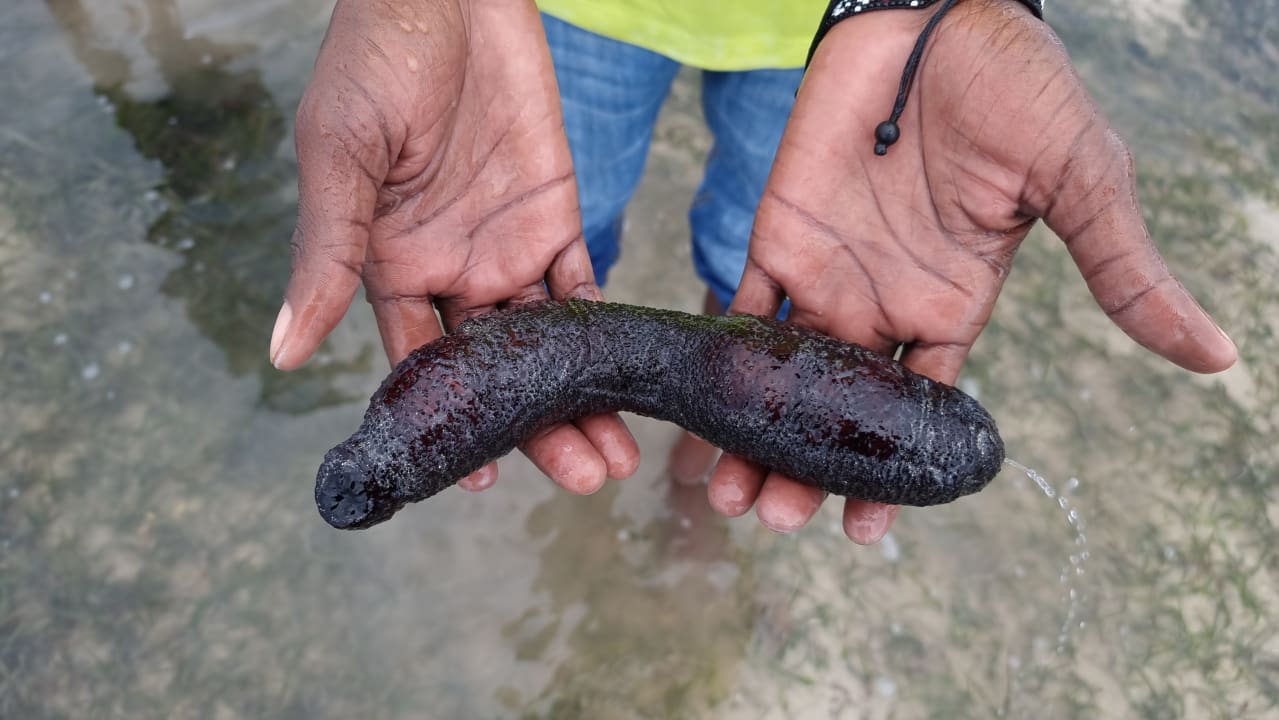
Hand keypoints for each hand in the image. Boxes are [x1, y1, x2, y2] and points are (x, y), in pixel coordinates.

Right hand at [272, 0, 637, 492]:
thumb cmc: (377, 62)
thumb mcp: (342, 158)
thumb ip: (328, 254)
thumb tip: (282, 354)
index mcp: (390, 267)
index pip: (419, 364)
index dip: (448, 422)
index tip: (475, 482)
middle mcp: (450, 270)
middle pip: (495, 368)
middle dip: (535, 426)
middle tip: (583, 478)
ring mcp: (505, 244)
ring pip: (546, 341)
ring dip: (581, 394)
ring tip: (616, 451)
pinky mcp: (555, 213)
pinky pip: (582, 282)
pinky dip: (603, 329)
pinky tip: (627, 373)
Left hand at [708, 0, 1236, 542]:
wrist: (934, 14)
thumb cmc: (1015, 89)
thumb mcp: (1079, 182)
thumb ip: (1122, 271)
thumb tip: (1216, 354)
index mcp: (954, 304)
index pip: (919, 408)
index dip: (891, 470)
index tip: (867, 532)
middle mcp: (886, 302)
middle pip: (840, 408)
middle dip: (807, 467)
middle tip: (776, 521)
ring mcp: (828, 272)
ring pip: (783, 375)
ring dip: (752, 433)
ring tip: (727, 494)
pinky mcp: (778, 233)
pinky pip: (740, 309)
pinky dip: (718, 360)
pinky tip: (698, 410)